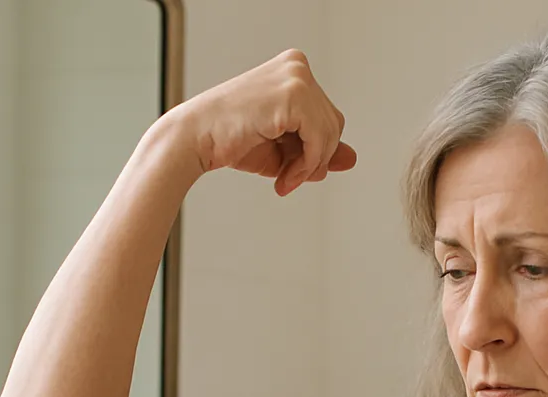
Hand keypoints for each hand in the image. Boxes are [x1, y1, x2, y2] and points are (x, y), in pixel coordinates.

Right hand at [166, 49, 356, 194]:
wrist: (195, 140)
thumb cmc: (231, 141)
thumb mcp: (285, 148)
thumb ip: (318, 150)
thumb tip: (352, 158)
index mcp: (294, 71)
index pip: (328, 117)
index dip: (316, 151)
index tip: (293, 173)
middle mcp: (298, 66)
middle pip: (334, 124)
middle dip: (315, 159)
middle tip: (288, 179)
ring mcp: (296, 77)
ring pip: (330, 134)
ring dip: (309, 166)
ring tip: (284, 180)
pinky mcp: (293, 95)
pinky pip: (320, 140)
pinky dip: (307, 164)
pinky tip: (284, 175)